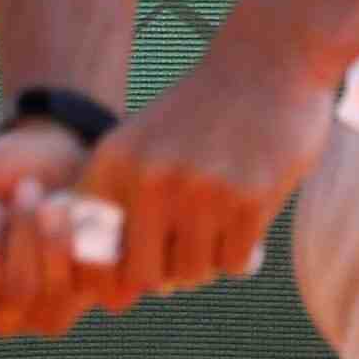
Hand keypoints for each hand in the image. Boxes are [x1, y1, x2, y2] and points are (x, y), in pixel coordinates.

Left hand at [73, 35, 333, 309]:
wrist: (266, 62)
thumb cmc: (200, 114)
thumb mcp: (142, 143)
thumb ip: (118, 206)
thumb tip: (113, 296)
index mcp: (115, 165)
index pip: (92, 255)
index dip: (110, 275)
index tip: (134, 265)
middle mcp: (150, 180)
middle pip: (143, 274)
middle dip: (163, 273)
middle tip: (182, 253)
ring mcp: (200, 192)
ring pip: (191, 272)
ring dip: (204, 261)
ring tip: (214, 231)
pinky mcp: (248, 200)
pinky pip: (232, 263)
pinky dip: (238, 252)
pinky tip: (243, 221)